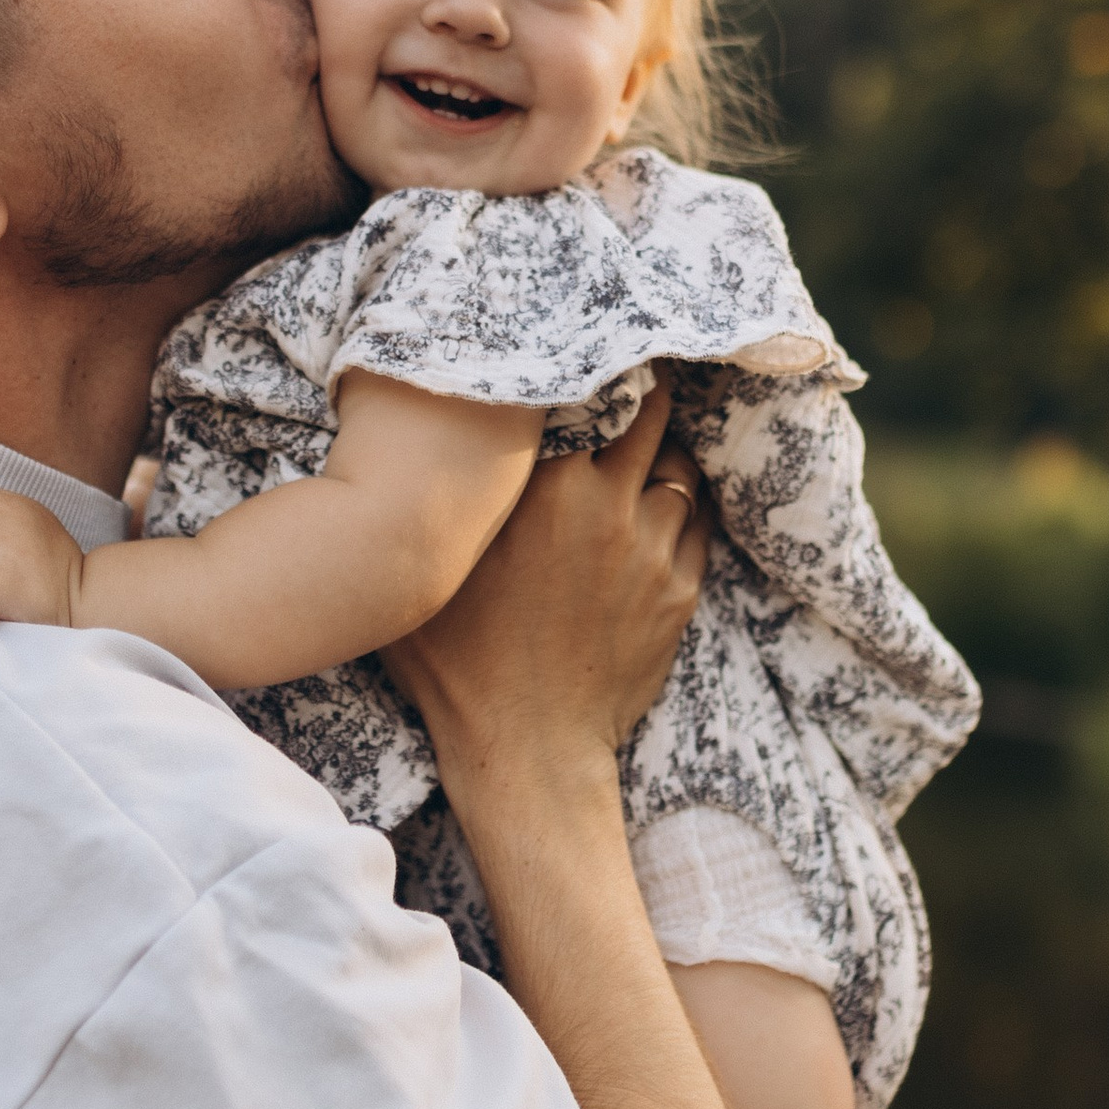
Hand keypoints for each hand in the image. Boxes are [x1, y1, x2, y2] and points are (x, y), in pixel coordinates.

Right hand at [382, 383, 705, 794]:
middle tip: (634, 383)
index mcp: (543, 488)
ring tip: (643, 454)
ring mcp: (650, 549)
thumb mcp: (430, 571)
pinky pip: (696, 525)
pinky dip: (681, 509)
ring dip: (664, 457)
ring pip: (680, 469)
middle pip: (651, 414)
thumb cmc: (458, 663)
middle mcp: (606, 505)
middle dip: (646, 394)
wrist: (527, 749)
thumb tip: (411, 447)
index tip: (583, 359)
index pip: (586, 392)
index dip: (589, 370)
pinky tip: (659, 510)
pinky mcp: (679, 590)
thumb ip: (438, 501)